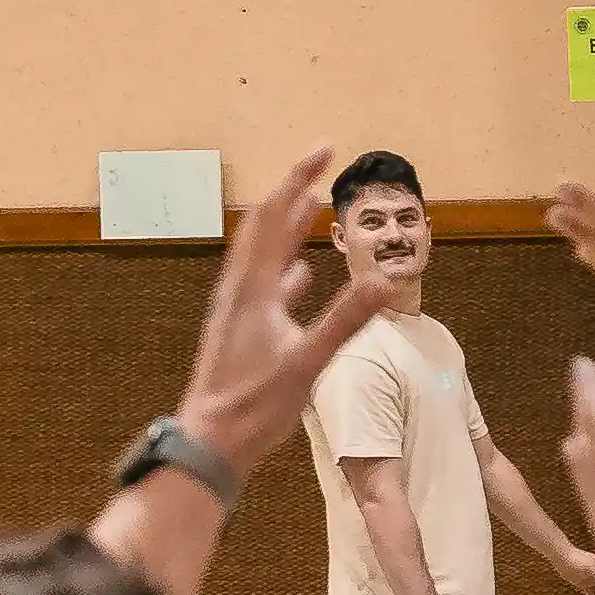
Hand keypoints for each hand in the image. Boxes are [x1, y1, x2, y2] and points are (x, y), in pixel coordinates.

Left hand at [171, 145, 398, 458]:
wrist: (210, 443)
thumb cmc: (253, 407)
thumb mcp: (307, 363)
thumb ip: (345, 320)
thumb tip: (383, 280)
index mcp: (252, 290)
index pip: (274, 217)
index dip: (299, 178)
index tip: (325, 150)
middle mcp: (239, 292)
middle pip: (264, 228)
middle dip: (292, 193)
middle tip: (320, 167)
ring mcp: (237, 312)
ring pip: (262, 256)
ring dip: (286, 227)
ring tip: (309, 205)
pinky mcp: (240, 333)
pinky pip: (264, 288)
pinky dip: (284, 271)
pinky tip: (299, 275)